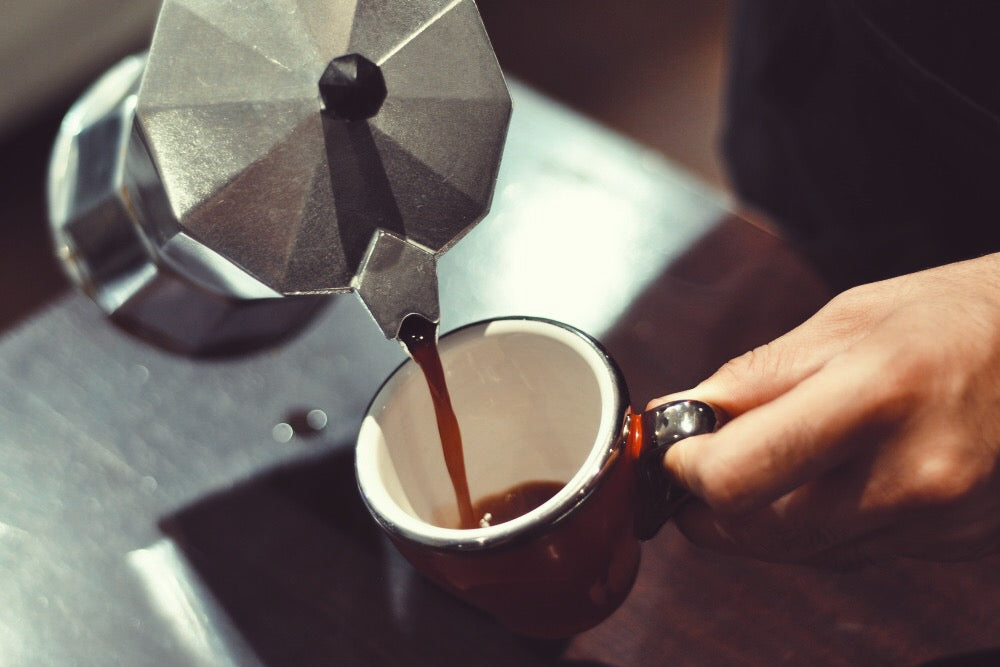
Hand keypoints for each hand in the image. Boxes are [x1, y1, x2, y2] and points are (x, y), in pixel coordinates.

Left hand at [649, 253, 999, 565]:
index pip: (738, 475)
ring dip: (757, 519)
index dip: (684, 469)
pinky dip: (812, 526)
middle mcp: (912, 475)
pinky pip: (849, 554)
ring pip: (799, 552)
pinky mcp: (951, 545)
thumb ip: (754, 377)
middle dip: (708, 506)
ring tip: (758, 465)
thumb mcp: (845, 319)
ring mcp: (938, 521)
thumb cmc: (956, 318)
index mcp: (877, 396)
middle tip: (697, 469)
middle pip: (759, 531)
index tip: (673, 452)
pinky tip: (820, 482)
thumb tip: (682, 416)